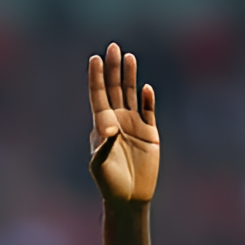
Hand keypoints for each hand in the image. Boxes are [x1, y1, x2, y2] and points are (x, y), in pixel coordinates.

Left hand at [88, 43, 158, 203]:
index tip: (94, 59)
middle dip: (113, 69)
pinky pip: (149, 110)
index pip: (98, 97)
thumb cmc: (109, 184)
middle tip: (112, 47)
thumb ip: (103, 146)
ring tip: (129, 57)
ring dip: (130, 76)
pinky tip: (145, 88)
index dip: (97, 78)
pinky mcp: (150, 132)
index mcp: (101, 127)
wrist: (128, 197)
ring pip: (132, 95)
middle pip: (115, 90)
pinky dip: (148, 99)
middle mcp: (117, 122)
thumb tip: (109, 128)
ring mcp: (134, 125)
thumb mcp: (100, 166)